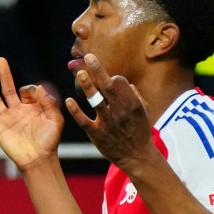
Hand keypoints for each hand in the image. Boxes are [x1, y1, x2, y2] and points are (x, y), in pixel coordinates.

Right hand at [0, 57, 63, 169]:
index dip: (31, 89)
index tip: (37, 94)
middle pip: (8, 88)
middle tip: (0, 60)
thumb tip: (39, 87)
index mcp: (31, 107)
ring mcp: (6, 118)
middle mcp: (17, 110)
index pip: (27, 91)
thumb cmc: (49, 141)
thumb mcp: (55, 119)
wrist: (38, 159)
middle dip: (4, 74)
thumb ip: (49, 103)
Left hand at [65, 53, 156, 171]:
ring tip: (79, 73)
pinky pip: (84, 121)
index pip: (119, 82)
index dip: (112, 76)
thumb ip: (135, 96)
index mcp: (132, 104)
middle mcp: (120, 112)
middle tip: (88, 57)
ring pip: (95, 101)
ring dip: (87, 85)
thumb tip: (125, 82)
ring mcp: (108, 123)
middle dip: (98, 70)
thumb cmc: (140, 132)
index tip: (107, 76)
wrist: (137, 157)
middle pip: (107, 86)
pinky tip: (69, 101)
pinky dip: (76, 111)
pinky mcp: (97, 135)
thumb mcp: (144, 112)